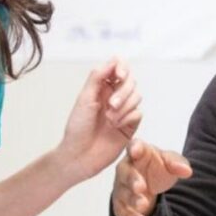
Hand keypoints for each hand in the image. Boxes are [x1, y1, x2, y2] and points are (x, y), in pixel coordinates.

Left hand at [53, 58, 141, 183]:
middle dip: (123, 92)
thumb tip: (113, 60)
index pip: (118, 68)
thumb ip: (98, 77)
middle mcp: (114, 96)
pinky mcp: (130, 125)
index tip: (119, 75)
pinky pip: (138, 113)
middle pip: (131, 81)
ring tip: (110, 119)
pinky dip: (128, 118)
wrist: (80, 155)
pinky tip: (116, 126)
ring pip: (137, 96)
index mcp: (101, 87)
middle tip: (110, 105)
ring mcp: (123, 110)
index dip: (122, 68)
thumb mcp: (84, 99)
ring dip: (124, 107)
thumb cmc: (77, 128)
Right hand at [111, 139, 192, 215]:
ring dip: (132, 200)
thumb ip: (177, 163)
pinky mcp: (120, 203)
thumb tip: (186, 171)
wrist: (152, 185)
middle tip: (141, 187)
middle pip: (125, 173)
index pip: (134, 146)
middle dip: (132, 180)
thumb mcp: (170, 161)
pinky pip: (122, 211)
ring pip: (123, 193)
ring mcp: (121, 186)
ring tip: (143, 205)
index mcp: (138, 151)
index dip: (135, 148)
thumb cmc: (157, 167)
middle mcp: (126, 168)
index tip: (136, 151)